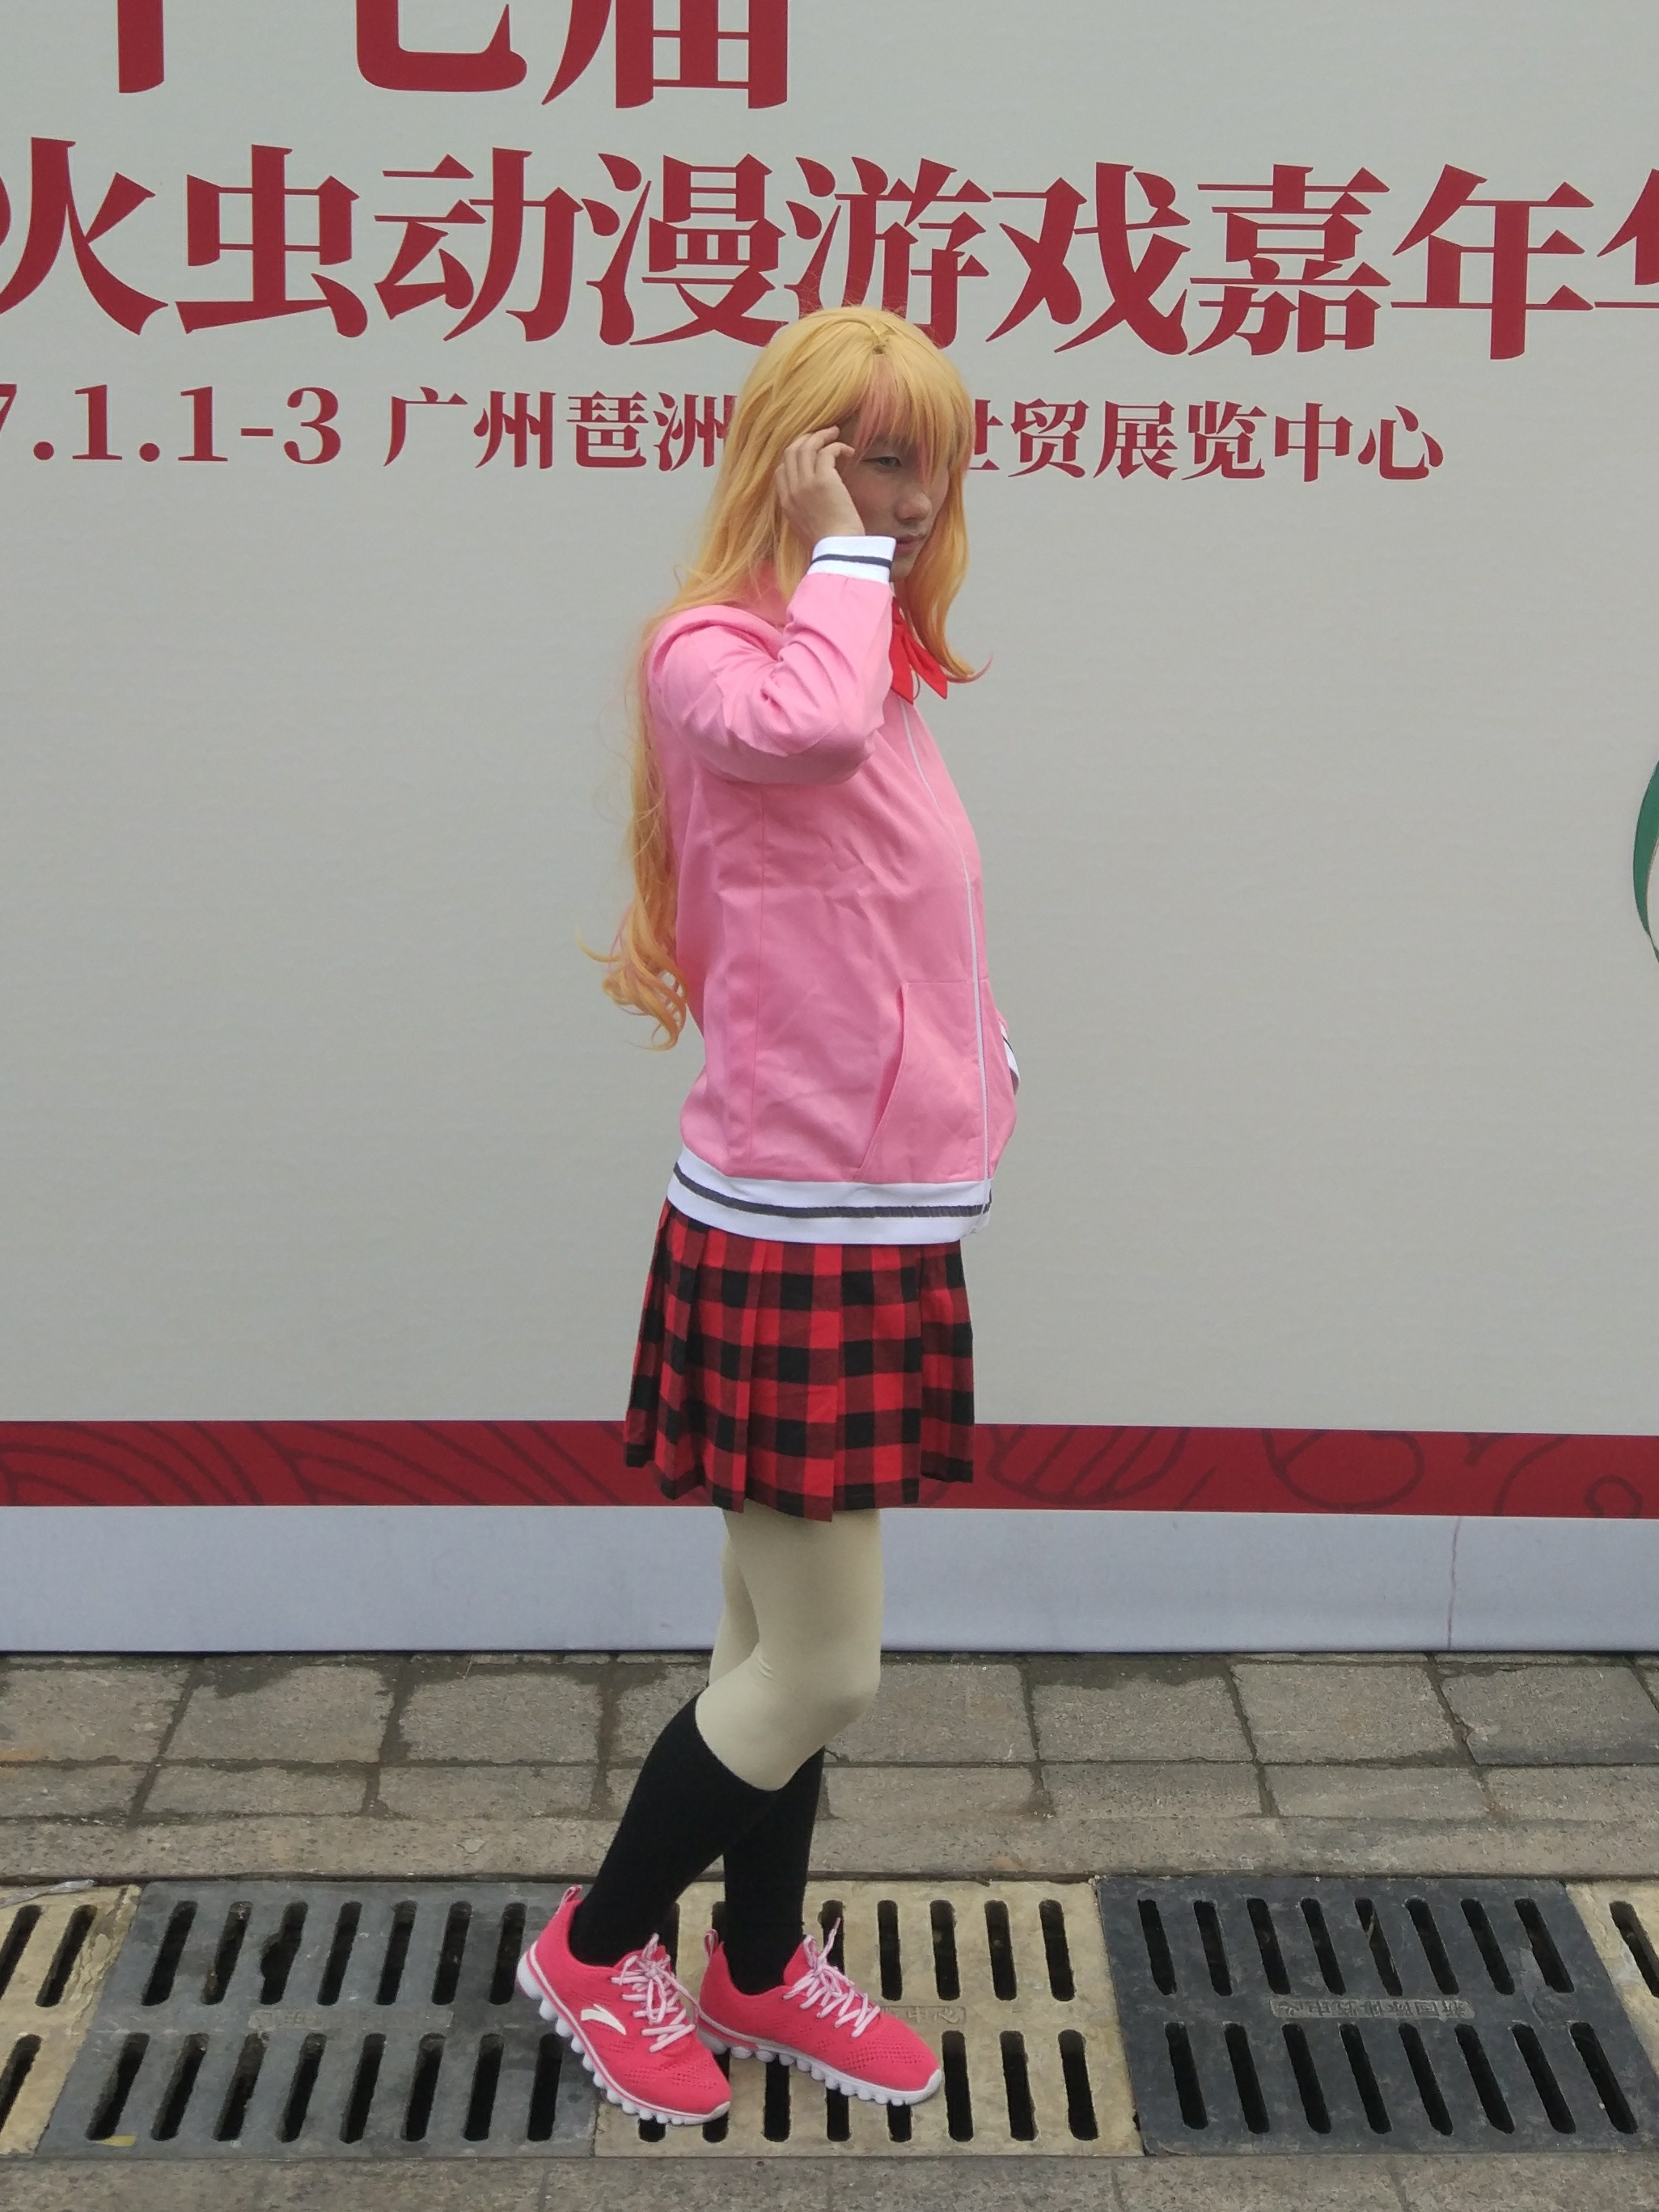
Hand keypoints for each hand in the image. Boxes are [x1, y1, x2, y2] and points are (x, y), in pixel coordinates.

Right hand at [775, 426, 865, 550]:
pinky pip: (826, 451)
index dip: (794, 457)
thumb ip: (806, 511)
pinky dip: (837, 446)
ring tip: (836, 433)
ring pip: (805, 446)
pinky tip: (849, 451)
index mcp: (786, 504)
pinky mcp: (823, 480)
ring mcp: (805, 484)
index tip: (811, 454)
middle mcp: (792, 491)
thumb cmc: (831, 545)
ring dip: (821, 436)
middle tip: (823, 435)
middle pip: (790, 452)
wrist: (838, 553)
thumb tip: (818, 499)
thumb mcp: (809, 529)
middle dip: (806, 439)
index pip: (780, 470)